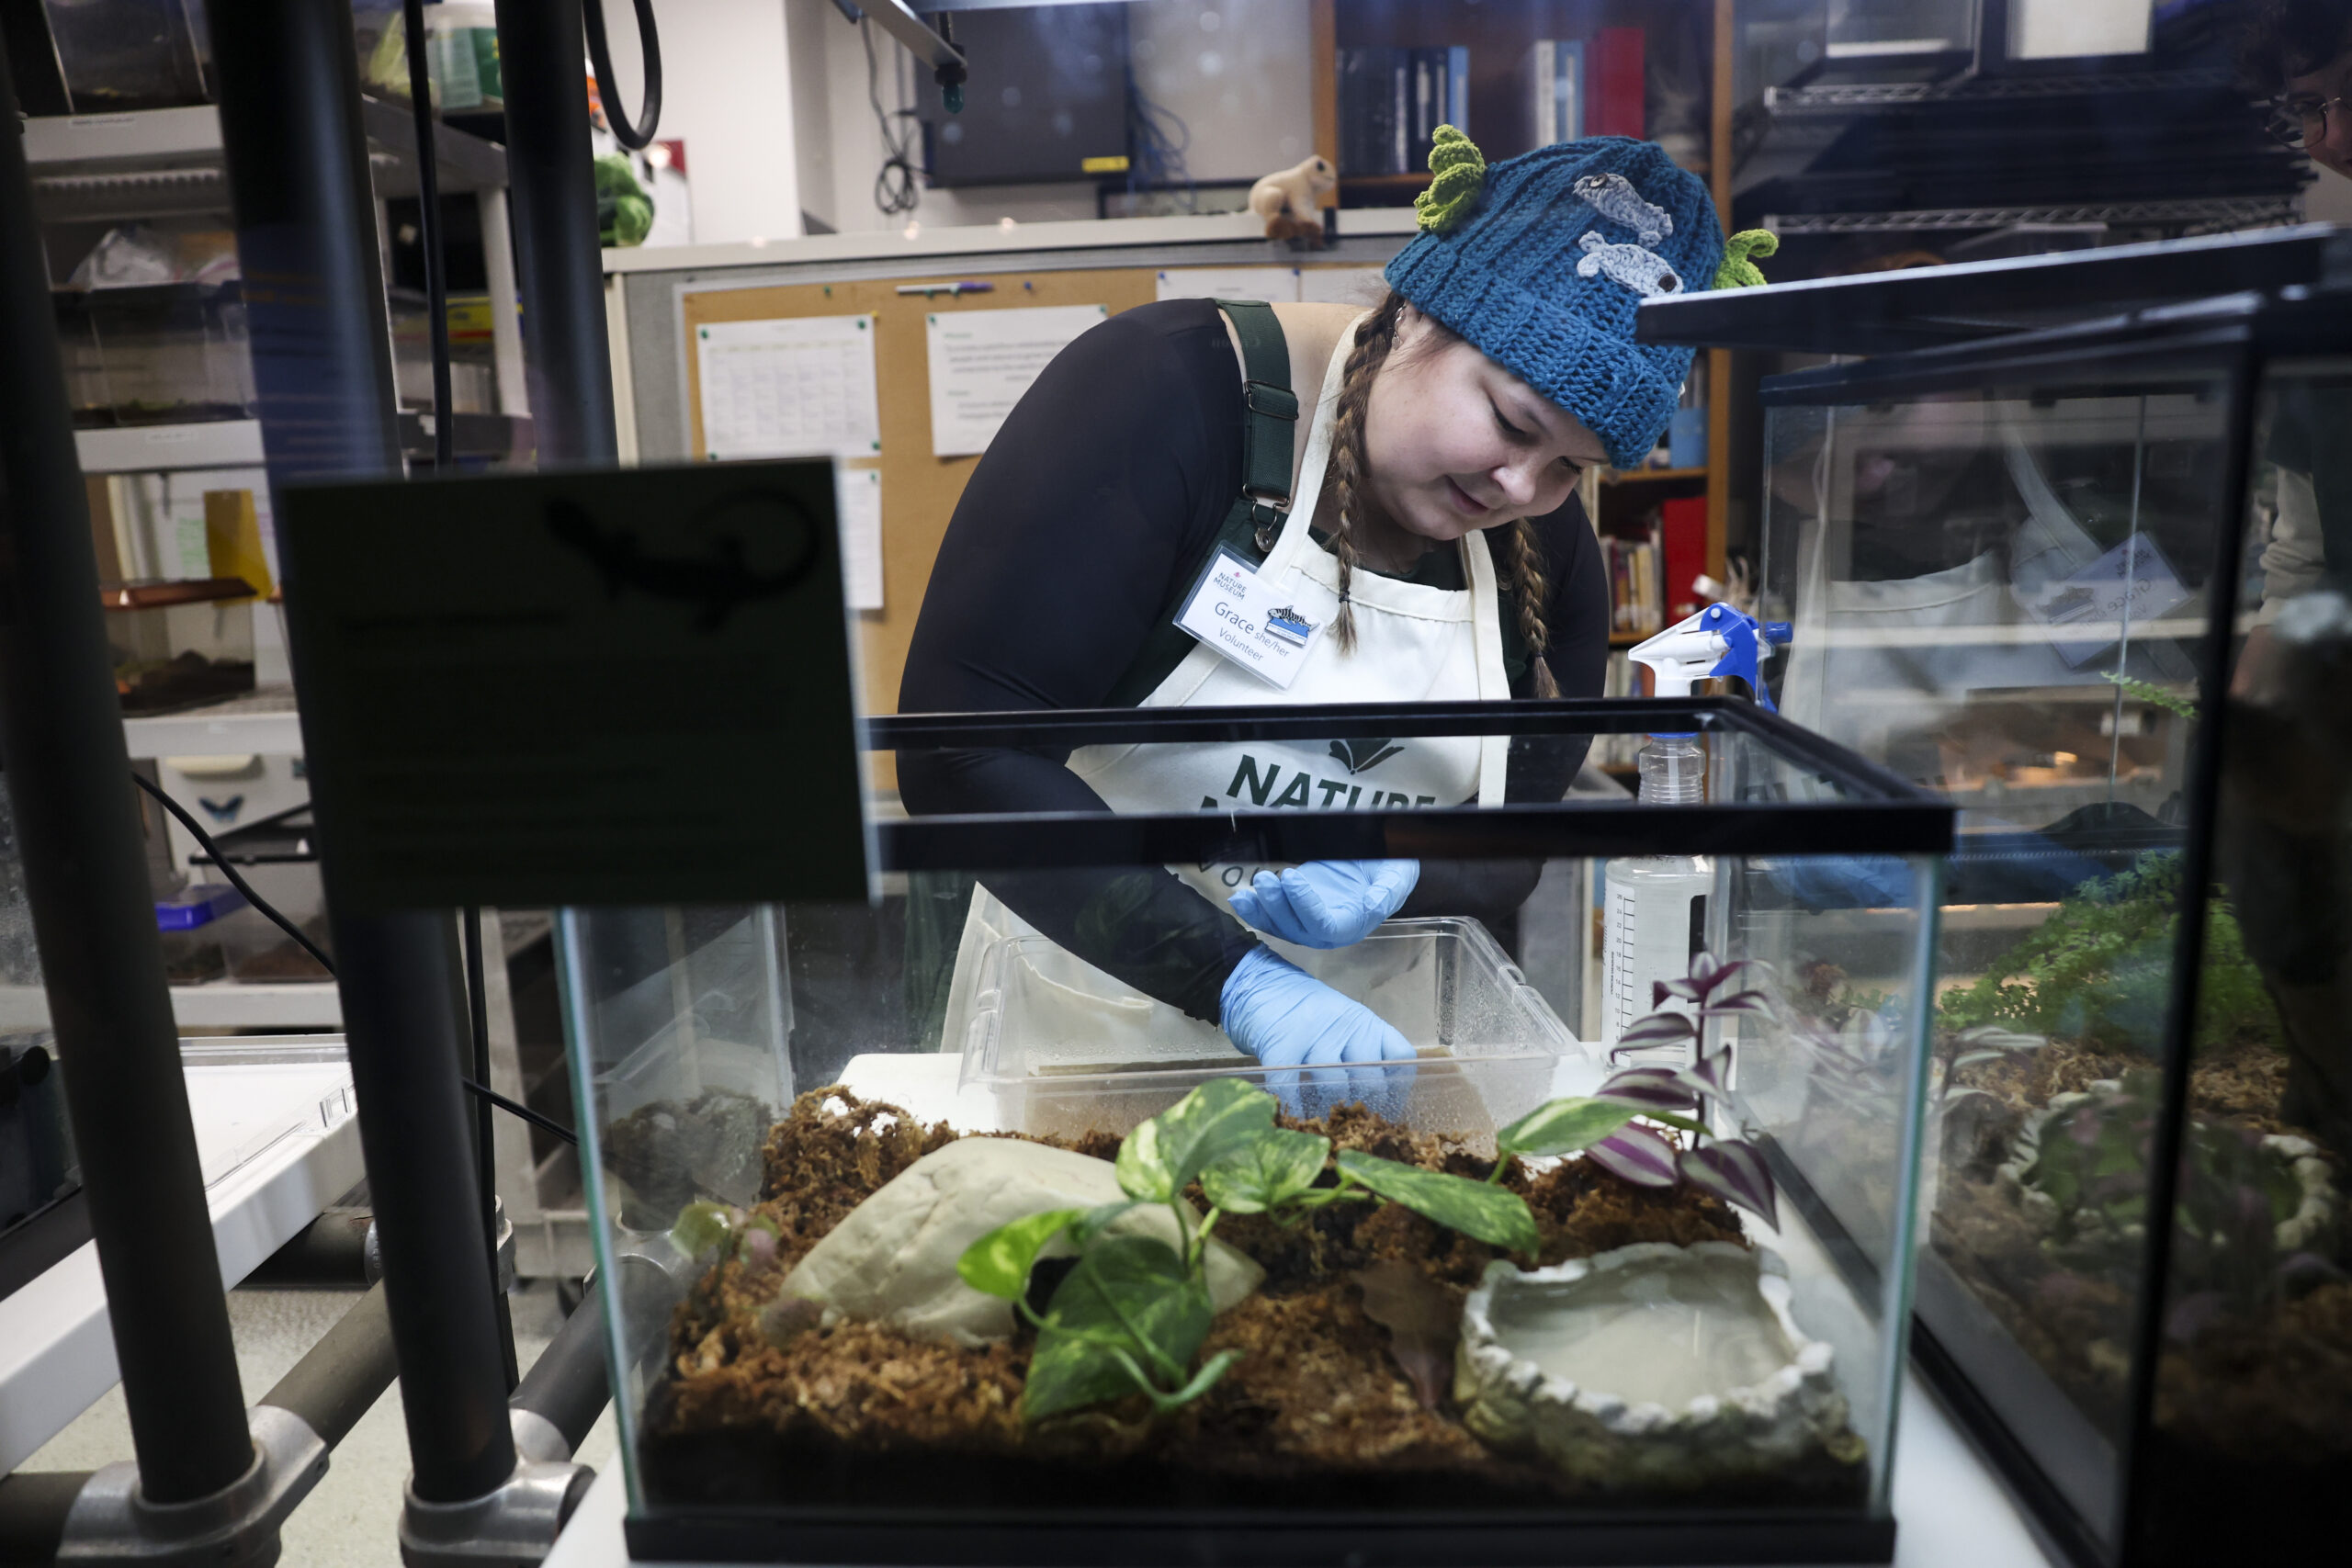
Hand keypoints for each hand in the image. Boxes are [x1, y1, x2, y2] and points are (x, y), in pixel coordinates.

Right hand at [1220, 946, 1414, 1115]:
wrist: (1259, 985)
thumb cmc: (1304, 1012)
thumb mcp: (1342, 1022)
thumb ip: (1360, 1051)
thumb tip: (1378, 1099)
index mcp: (1365, 1023)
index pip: (1400, 1056)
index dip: (1399, 1087)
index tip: (1389, 1109)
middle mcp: (1346, 1027)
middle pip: (1370, 1077)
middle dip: (1366, 1107)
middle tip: (1357, 1127)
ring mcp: (1313, 1035)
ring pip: (1335, 1085)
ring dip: (1332, 1112)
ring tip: (1328, 1126)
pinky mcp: (1281, 1045)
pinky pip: (1293, 1086)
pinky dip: (1296, 1107)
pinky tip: (1298, 1118)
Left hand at [1227, 859, 1417, 948]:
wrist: (1376, 865)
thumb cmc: (1390, 870)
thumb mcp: (1398, 875)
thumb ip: (1388, 891)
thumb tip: (1373, 906)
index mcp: (1353, 924)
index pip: (1324, 925)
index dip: (1304, 906)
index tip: (1291, 877)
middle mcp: (1327, 930)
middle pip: (1296, 929)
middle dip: (1276, 907)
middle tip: (1264, 880)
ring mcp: (1309, 921)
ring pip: (1280, 926)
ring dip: (1260, 911)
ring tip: (1245, 892)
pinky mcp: (1295, 909)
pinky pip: (1271, 916)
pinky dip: (1254, 910)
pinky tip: (1240, 899)